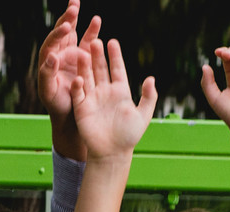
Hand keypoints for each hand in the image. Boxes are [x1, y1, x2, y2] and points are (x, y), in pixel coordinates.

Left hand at [38, 0, 100, 121]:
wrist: (71, 114)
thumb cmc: (57, 106)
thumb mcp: (48, 93)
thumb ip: (47, 75)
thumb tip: (50, 55)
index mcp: (48, 61)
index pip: (51, 43)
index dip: (58, 34)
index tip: (67, 26)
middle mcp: (58, 54)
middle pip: (60, 32)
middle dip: (66, 19)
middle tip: (73, 7)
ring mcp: (71, 54)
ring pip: (73, 32)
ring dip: (75, 18)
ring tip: (77, 4)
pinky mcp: (84, 58)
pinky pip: (87, 41)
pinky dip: (91, 31)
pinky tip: (96, 21)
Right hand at [70, 39, 157, 160]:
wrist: (112, 153)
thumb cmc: (129, 136)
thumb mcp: (143, 116)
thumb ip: (149, 97)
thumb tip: (151, 79)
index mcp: (121, 91)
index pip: (117, 69)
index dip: (115, 56)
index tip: (113, 42)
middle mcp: (105, 92)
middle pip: (100, 69)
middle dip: (98, 55)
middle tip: (95, 41)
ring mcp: (92, 98)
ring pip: (88, 77)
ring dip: (85, 65)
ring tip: (83, 52)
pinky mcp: (82, 108)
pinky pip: (79, 93)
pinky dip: (78, 85)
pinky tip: (80, 78)